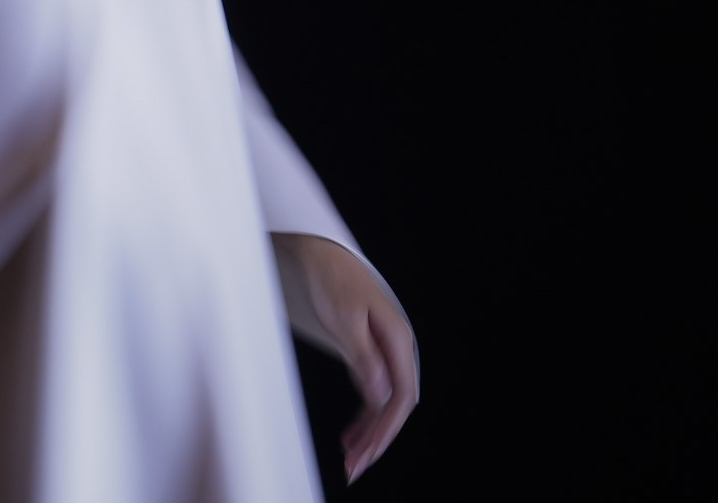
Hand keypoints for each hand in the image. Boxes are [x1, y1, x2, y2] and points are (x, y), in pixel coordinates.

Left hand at [271, 234, 419, 484]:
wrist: (315, 250)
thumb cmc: (329, 277)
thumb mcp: (344, 318)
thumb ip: (363, 358)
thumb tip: (382, 397)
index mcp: (397, 338)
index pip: (402, 395)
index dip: (386, 429)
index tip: (367, 453)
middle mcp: (395, 347)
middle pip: (394, 404)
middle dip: (378, 438)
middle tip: (355, 467)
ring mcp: (381, 349)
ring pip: (382, 401)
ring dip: (369, 431)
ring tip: (351, 458)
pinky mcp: (366, 350)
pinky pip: (371, 391)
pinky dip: (362, 415)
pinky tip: (351, 433)